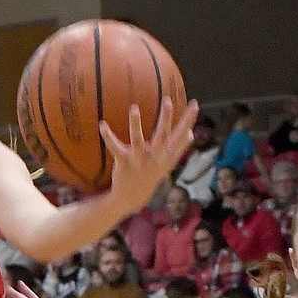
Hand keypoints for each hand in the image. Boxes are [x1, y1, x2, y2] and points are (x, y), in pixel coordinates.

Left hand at [97, 97, 198, 219]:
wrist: (132, 197)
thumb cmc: (151, 175)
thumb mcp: (167, 164)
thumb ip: (179, 148)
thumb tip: (190, 134)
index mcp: (166, 156)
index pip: (181, 136)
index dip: (188, 120)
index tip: (195, 104)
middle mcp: (154, 157)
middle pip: (162, 135)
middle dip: (166, 118)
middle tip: (168, 100)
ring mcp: (138, 160)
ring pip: (137, 140)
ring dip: (135, 124)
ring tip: (134, 108)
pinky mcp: (123, 162)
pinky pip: (115, 147)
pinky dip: (108, 136)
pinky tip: (102, 124)